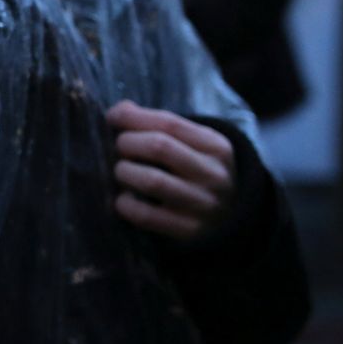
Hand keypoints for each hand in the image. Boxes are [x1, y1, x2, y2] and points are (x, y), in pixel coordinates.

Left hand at [106, 101, 236, 242]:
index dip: (133, 117)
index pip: (169, 123)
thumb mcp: (194, 146)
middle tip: (118, 148)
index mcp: (216, 146)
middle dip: (127, 143)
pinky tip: (124, 200)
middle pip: (159, 147)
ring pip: (152, 180)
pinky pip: (146, 215)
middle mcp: (214, 175)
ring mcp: (203, 205)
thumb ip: (160, 126)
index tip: (112, 117)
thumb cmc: (198, 174)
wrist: (230, 222)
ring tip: (121, 172)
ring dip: (125, 172)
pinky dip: (126, 204)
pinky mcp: (189, 231)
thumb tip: (119, 111)